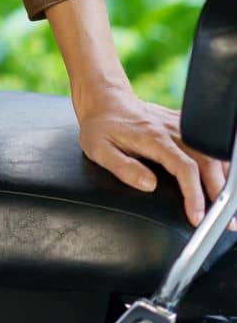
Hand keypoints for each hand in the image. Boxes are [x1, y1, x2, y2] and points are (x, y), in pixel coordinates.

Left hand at [76, 88, 234, 231]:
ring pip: (213, 154)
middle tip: (225, 222)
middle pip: (207, 162)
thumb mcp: (99, 149)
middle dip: (219, 193)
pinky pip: (208, 146)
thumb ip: (123, 168)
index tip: (197, 217)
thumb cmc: (101, 127)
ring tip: (227, 208)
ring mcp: (180, 127)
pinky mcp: (184, 126)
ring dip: (223, 180)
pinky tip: (223, 182)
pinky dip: (220, 165)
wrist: (105, 100)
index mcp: (153, 138)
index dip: (194, 194)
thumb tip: (150, 185)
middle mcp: (172, 131)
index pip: (184, 167)